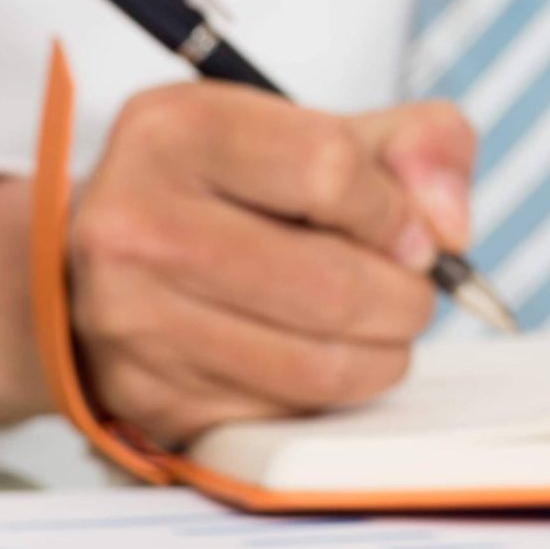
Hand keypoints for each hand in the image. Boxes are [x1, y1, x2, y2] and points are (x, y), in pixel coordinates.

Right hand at [69, 86, 473, 446]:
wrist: (100, 266)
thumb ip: (415, 144)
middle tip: (410, 291)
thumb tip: (449, 225)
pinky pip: (285, 416)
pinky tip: (321, 358)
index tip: (408, 231)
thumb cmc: (227, 194)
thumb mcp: (311, 132)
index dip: (397, 211)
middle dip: (406, 296)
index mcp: (173, 131)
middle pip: (332, 283)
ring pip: (318, 366)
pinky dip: (331, 397)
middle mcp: (132, 223)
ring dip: (383, 355)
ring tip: (380, 328)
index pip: (329, 170)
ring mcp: (130, 319)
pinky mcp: (146, 398)